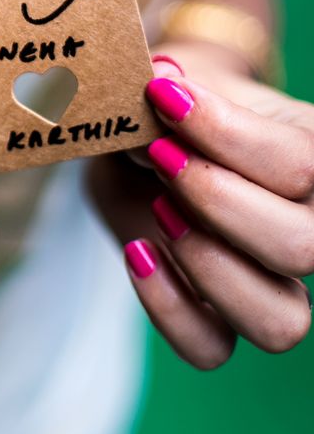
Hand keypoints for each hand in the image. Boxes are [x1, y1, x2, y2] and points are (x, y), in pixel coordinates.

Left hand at [87, 45, 312, 368]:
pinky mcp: (215, 314)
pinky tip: (138, 251)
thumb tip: (164, 87)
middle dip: (219, 201)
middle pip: (303, 246)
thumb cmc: (170, 100)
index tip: (163, 97)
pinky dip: (169, 310)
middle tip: (161, 155)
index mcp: (312, 154)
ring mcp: (267, 281)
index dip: (229, 135)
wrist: (147, 132)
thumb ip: (167, 88)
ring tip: (160, 210)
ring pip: (282, 323)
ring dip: (211, 267)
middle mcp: (307, 225)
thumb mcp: (168, 83)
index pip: (305, 164)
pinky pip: (212, 350)